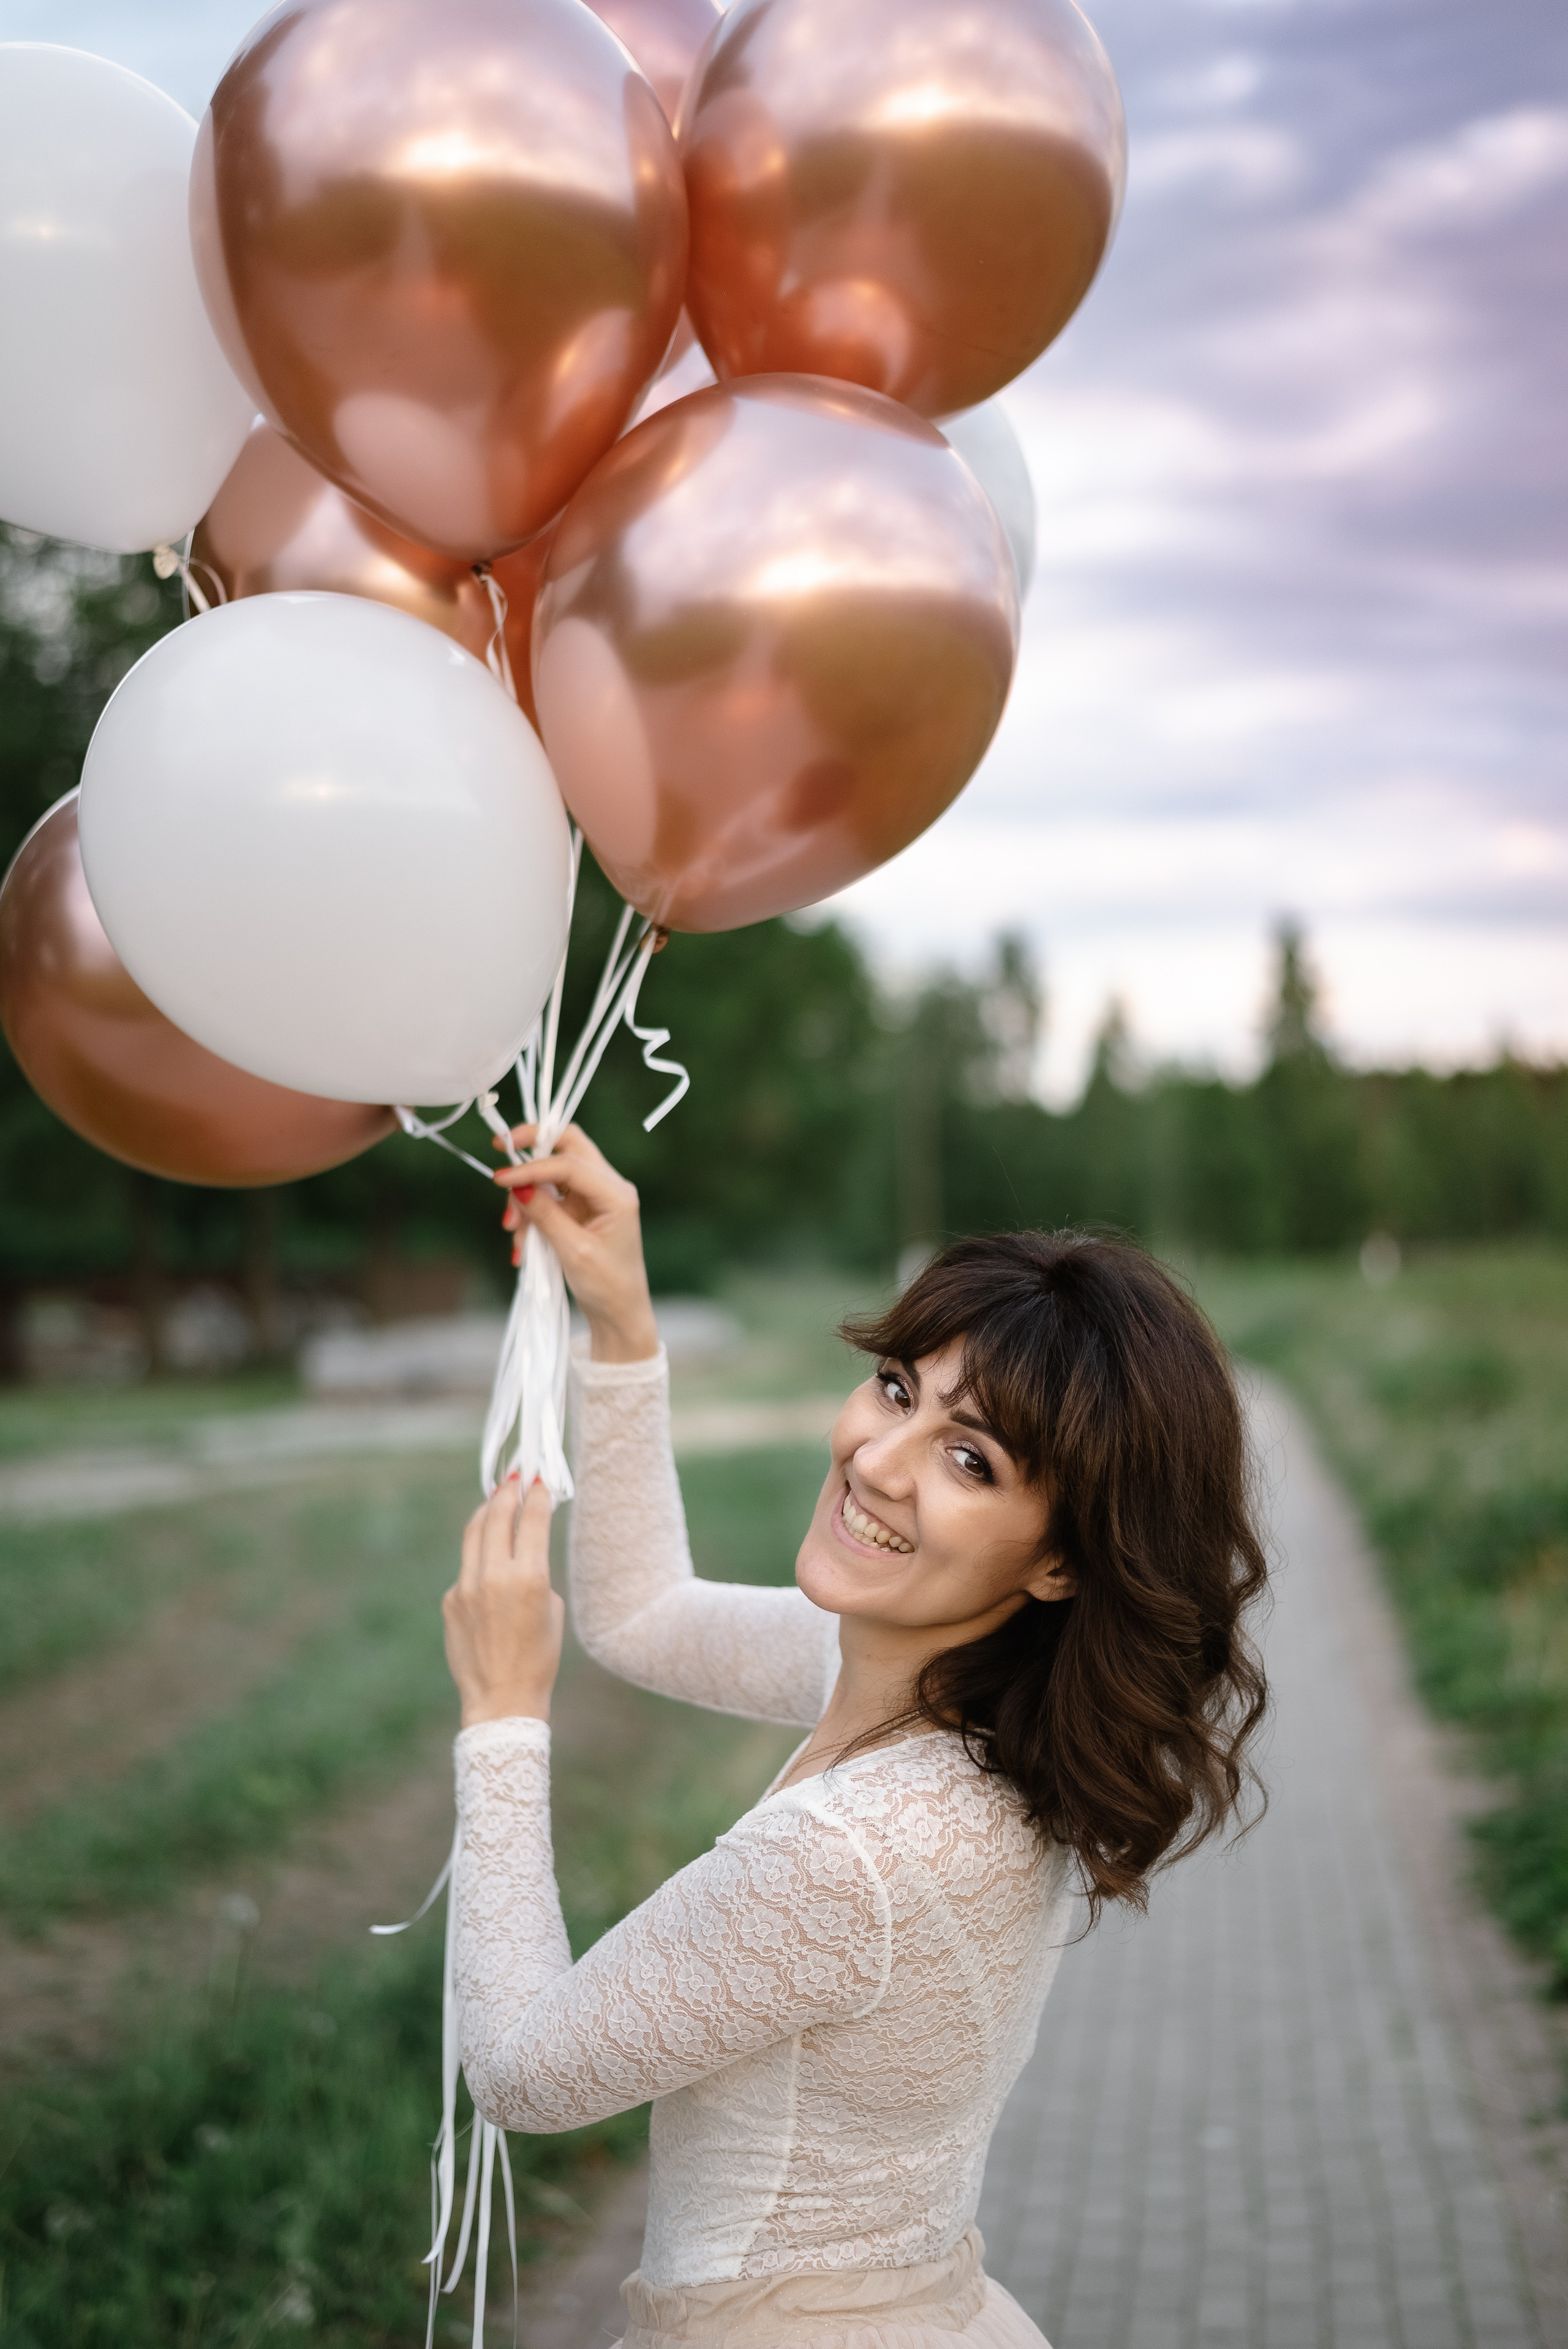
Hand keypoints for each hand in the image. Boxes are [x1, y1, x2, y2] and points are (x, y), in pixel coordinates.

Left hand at [443, 1477, 564, 1727]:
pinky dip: (479, 1556)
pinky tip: (488, 1558)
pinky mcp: (451, 1600)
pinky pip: (467, 1567)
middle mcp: (494, 1576)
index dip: (537, 1494)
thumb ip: (536, 1571)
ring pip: (474, 1533)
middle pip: (497, 1515)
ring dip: (486, 1512)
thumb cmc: (539, 1657)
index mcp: (529, 1578)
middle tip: (515, 1477)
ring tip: (495, 1500)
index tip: (539, 1481)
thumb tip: (523, 1545)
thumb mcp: (551, 1608)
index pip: (531, 1518)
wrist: (502, 1698)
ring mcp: (466, 1587)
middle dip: (507, 1492)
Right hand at [494, 1124, 658, 1363]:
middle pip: (568, 1145)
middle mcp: (609, 1187)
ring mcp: (594, 1196)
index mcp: (617, 1194)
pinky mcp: (581, 1209)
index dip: (532, 1167)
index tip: (500, 1180)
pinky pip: (549, 1197)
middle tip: (499, 1145)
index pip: (569, 1163)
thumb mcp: (573, 1251)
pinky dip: (531, 1214)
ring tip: (514, 1234)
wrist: (618, 1313)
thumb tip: (516, 1186)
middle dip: (532, 1145)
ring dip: (526, 1196)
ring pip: (553, 1172)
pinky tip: (522, 1245)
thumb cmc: (606, 1286)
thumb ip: (545, 1215)